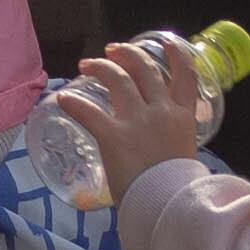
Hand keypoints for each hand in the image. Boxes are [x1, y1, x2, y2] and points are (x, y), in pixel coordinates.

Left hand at [58, 35, 206, 203]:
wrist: (170, 207)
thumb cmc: (178, 191)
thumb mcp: (185, 159)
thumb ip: (174, 147)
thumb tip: (163, 156)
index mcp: (184, 118)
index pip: (186, 76)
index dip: (176, 54)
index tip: (164, 42)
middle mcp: (162, 112)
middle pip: (145, 70)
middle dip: (128, 54)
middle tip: (113, 50)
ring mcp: (138, 121)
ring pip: (118, 80)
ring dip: (101, 67)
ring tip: (87, 64)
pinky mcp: (114, 136)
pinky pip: (88, 112)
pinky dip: (74, 103)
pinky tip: (63, 99)